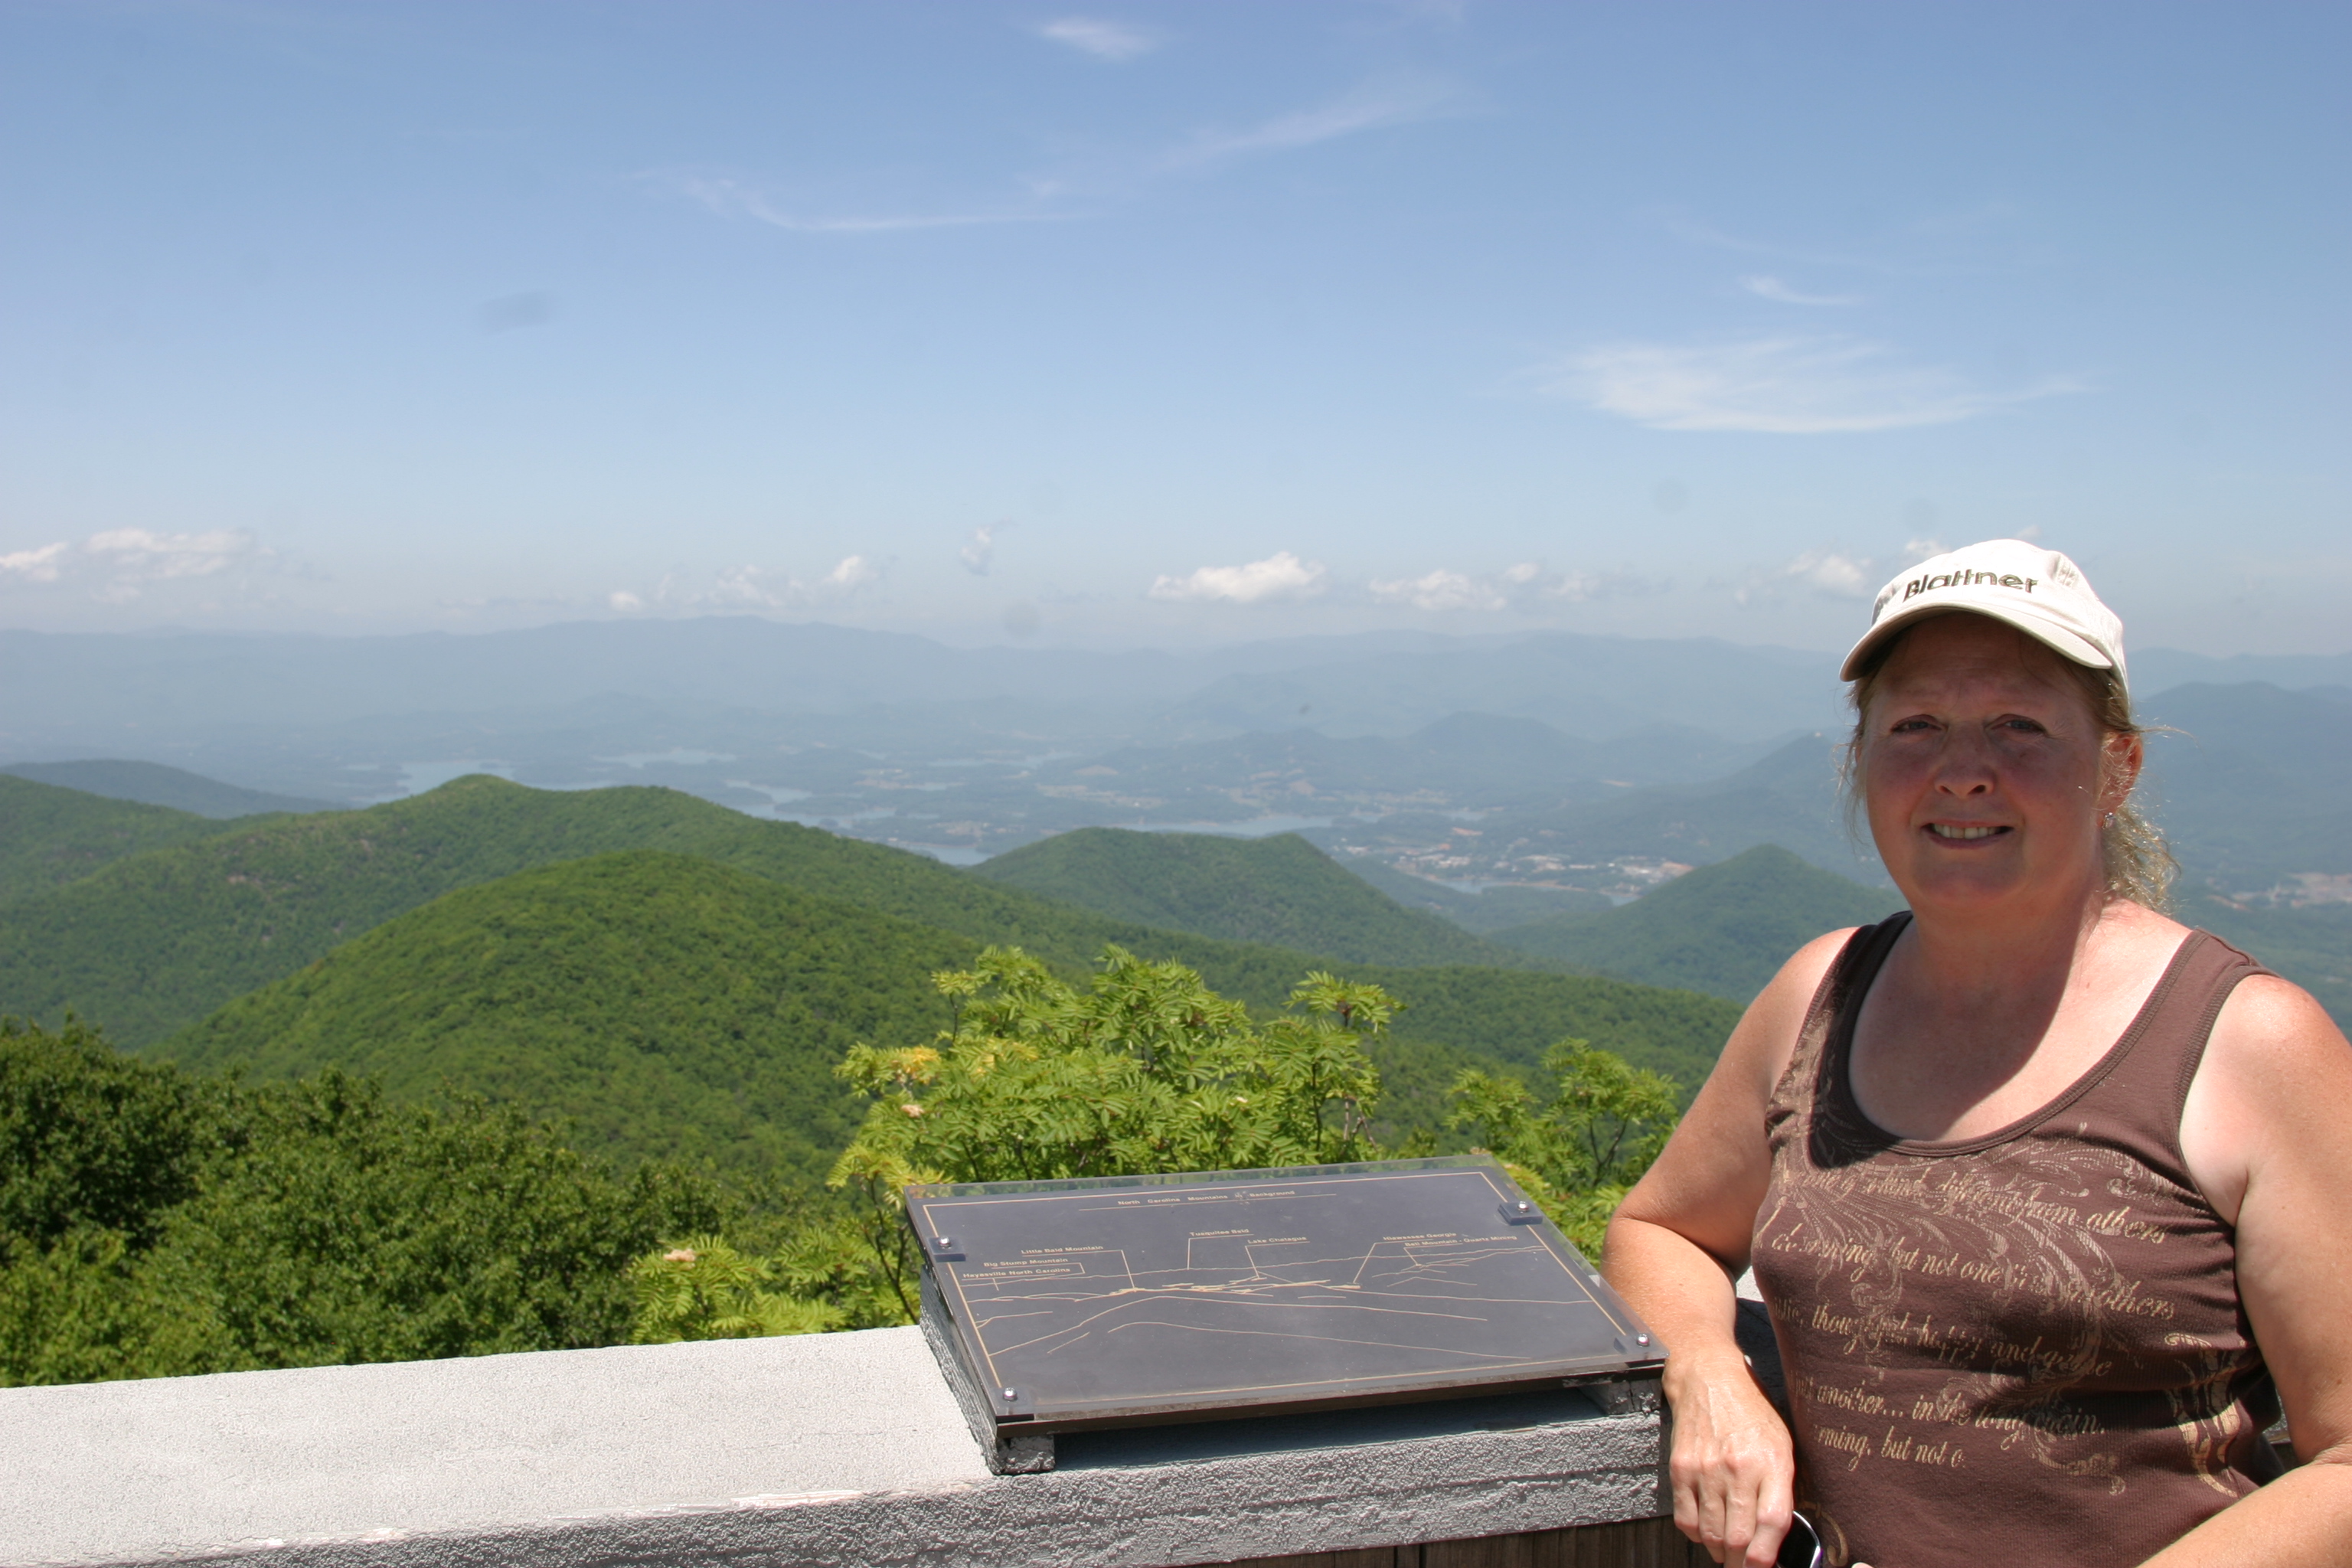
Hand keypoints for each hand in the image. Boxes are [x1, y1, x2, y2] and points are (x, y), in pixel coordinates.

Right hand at [1664, 1357, 1796, 1566]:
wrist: (1708, 1379)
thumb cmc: (1750, 1413)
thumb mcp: (1781, 1444)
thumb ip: (1781, 1488)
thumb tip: (1775, 1535)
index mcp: (1772, 1461)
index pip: (1771, 1522)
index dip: (1766, 1556)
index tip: (1763, 1567)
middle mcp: (1738, 1467)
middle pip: (1739, 1536)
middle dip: (1742, 1563)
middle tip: (1744, 1566)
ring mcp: (1706, 1469)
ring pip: (1712, 1533)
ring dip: (1721, 1552)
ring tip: (1727, 1554)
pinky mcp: (1680, 1468)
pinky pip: (1686, 1518)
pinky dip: (1696, 1535)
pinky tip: (1706, 1532)